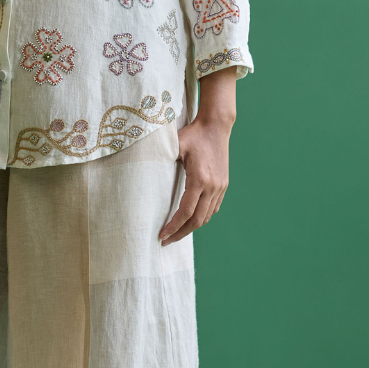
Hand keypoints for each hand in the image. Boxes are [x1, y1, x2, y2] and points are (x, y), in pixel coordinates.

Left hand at [158, 66, 236, 244]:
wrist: (216, 126)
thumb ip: (162, 161)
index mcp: (200, 179)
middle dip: (181, 233)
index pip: (185, 211)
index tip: (162, 236)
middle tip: (166, 241)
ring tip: (177, 234)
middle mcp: (212, 186)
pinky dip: (202, 217)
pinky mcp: (223, 185)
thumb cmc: (193, 135)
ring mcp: (220, 187)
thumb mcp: (175, 146)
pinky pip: (213, 208)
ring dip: (192, 228)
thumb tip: (144, 177)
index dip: (173, 227)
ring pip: (207, 216)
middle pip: (197, 220)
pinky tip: (191, 220)